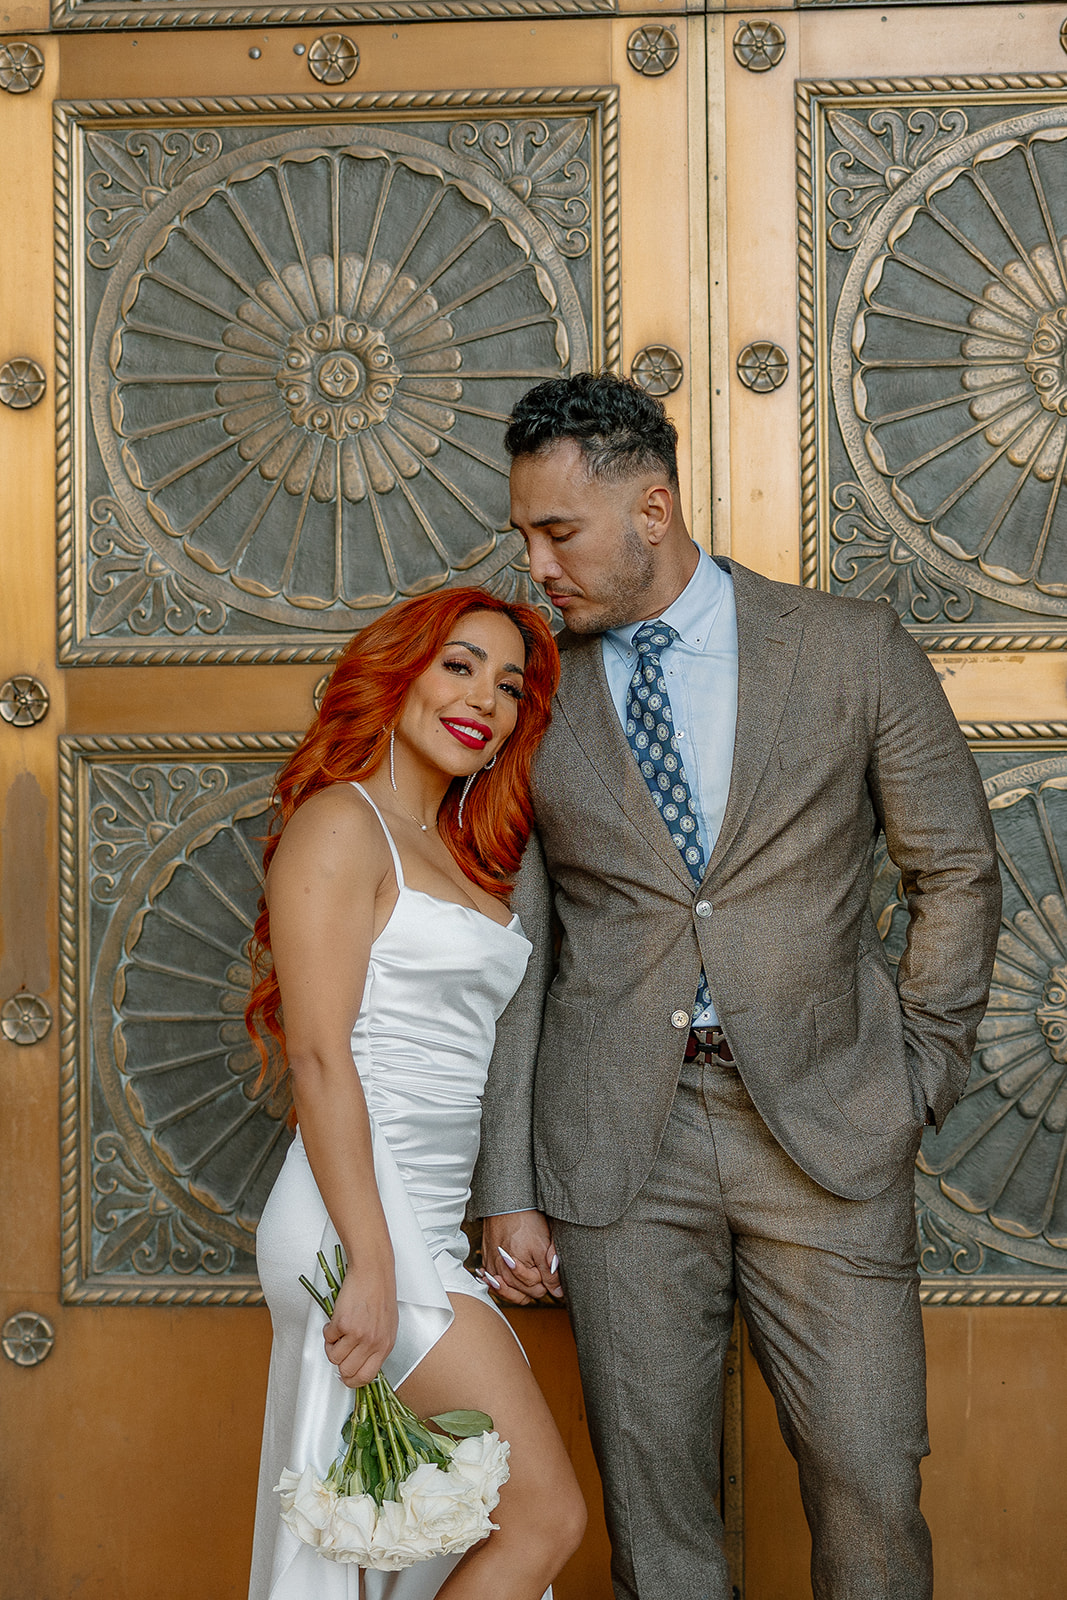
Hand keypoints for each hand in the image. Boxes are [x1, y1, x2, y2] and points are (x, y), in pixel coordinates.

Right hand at [323, 1259, 398, 1386]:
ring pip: (334, 1357)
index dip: (352, 1379)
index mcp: (385, 1345)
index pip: (366, 1377)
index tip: (345, 1374)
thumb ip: (377, 1346)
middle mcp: (373, 1342)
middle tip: (340, 1349)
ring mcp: (358, 1334)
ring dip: (332, 1345)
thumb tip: (362, 1363)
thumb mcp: (387, 1325)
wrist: (373, 1271)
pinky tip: (337, 1319)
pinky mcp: (344, 1324)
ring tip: (339, 1331)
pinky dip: (328, 1331)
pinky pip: (328, 1338)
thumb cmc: (379, 1294)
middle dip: (339, 1362)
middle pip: (347, 1371)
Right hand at [480, 1211, 562, 1304]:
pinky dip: (504, 1282)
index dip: (546, 1279)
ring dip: (519, 1285)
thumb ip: (550, 1273)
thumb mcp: (543, 1247)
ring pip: (509, 1292)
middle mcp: (500, 1273)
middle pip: (523, 1295)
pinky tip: (511, 1271)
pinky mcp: (486, 1262)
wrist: (507, 1204)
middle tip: (538, 1265)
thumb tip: (558, 1292)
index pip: (537, 1291)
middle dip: (534, 1284)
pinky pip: (496, 1283)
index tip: (546, 1263)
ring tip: (527, 1270)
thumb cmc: (525, 1221)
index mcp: (515, 1271)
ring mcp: (491, 1268)